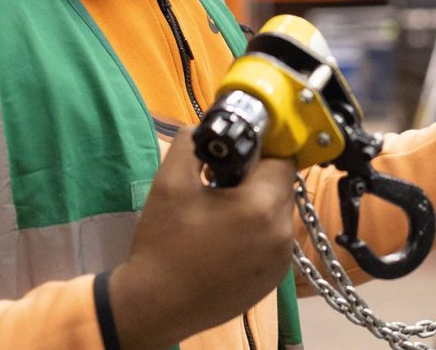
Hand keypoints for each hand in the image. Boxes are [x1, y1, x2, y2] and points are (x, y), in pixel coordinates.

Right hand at [109, 128, 296, 348]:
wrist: (152, 307)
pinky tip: (229, 239)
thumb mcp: (170, 182)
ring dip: (260, 205)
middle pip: (282, 185)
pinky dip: (260, 232)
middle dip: (258, 177)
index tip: (236, 157)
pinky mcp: (275, 279)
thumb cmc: (162, 244)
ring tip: (223, 212)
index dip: (260, 151)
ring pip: (280, 212)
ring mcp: (281, 260)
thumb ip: (192, 142)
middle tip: (223, 184)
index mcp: (261, 206)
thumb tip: (208, 127)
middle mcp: (281, 233)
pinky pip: (276, 239)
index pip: (281, 158)